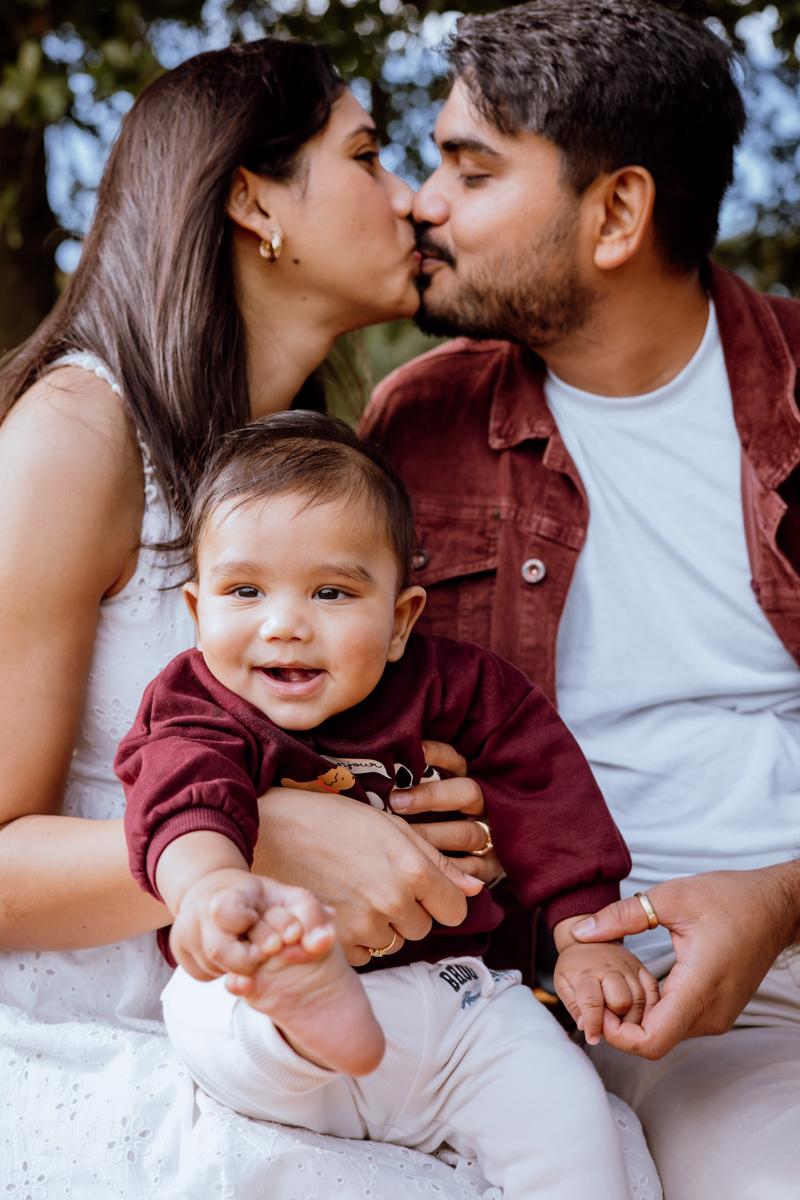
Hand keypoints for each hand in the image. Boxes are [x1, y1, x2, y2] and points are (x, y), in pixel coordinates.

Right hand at [169, 867, 336, 982]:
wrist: (210, 890)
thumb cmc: (258, 897)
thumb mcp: (284, 896)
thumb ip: (309, 912)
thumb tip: (329, 935)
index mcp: (226, 893)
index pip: (227, 911)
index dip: (255, 927)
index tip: (285, 937)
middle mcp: (199, 914)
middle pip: (220, 950)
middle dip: (250, 958)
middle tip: (273, 952)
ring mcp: (187, 935)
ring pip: (214, 967)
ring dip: (240, 968)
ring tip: (257, 956)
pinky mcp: (182, 955)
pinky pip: (205, 974)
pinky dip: (224, 972)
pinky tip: (238, 960)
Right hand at [254, 787, 481, 966]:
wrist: (270, 830)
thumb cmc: (332, 820)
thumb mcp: (389, 826)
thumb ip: (435, 860)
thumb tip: (476, 888)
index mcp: (412, 869)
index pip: (454, 909)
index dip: (440, 899)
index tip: (422, 889)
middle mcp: (392, 901)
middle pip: (421, 927)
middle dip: (407, 910)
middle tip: (376, 883)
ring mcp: (363, 925)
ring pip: (392, 942)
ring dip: (380, 925)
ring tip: (353, 893)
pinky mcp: (335, 942)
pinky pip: (363, 955)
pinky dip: (354, 939)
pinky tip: (338, 909)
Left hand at [387, 740, 502, 883]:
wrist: (459, 862)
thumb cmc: (420, 823)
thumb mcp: (420, 797)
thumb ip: (407, 784)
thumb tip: (377, 769)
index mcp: (465, 781)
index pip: (455, 760)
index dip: (434, 754)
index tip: (408, 755)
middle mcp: (483, 806)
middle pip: (467, 791)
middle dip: (430, 796)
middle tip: (396, 801)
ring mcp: (489, 836)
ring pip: (466, 832)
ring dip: (431, 835)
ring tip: (400, 839)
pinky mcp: (489, 866)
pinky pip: (471, 868)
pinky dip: (446, 868)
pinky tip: (421, 867)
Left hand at [554, 939, 658, 1046]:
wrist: (586, 940)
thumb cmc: (573, 965)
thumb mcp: (562, 983)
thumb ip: (573, 1006)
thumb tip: (584, 1027)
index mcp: (586, 973)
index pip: (591, 1001)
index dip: (593, 1024)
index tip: (593, 1038)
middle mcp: (610, 968)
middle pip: (622, 1001)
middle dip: (616, 1020)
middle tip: (609, 1024)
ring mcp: (628, 967)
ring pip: (640, 999)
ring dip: (633, 1018)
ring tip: (621, 1020)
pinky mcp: (641, 967)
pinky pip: (653, 990)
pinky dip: (650, 1007)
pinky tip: (639, 1015)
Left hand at [570, 864, 799, 1058]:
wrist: (774, 907)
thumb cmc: (730, 898)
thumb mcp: (671, 897)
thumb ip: (622, 916)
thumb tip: (580, 931)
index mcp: (699, 988)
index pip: (651, 1041)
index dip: (616, 1034)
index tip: (597, 1006)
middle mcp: (711, 1012)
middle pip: (654, 1041)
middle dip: (620, 1024)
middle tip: (598, 989)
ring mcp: (717, 1016)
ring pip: (665, 1033)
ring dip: (637, 1017)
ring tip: (617, 982)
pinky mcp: (718, 1011)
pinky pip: (679, 1023)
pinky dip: (655, 1011)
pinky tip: (642, 983)